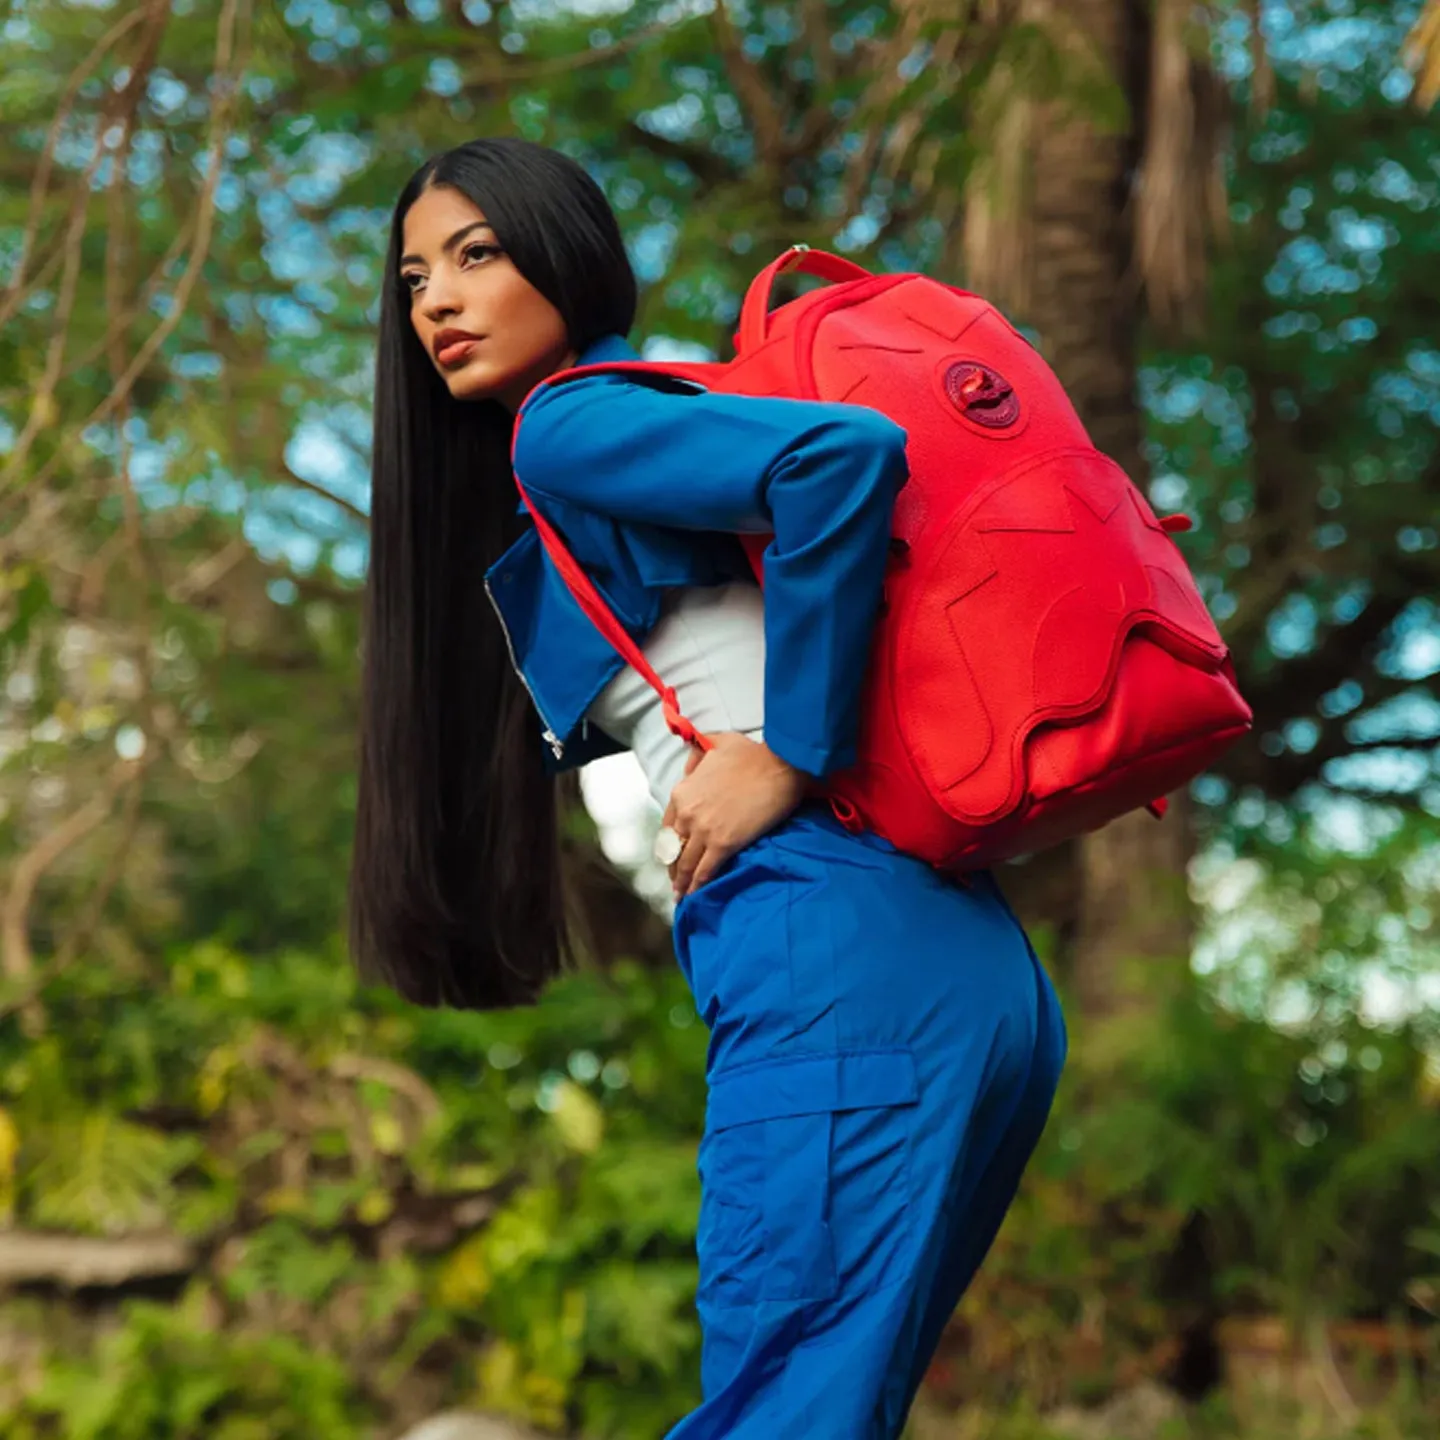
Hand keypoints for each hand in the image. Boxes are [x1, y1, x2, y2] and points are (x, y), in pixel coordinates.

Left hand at [661, 733, 806, 898]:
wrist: (780, 766)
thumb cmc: (753, 754)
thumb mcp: (716, 744)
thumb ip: (698, 754)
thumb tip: (691, 757)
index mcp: (682, 792)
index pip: (667, 826)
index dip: (668, 844)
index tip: (671, 854)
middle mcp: (687, 813)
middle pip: (673, 848)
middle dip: (673, 866)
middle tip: (675, 880)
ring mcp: (704, 830)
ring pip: (686, 863)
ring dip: (682, 882)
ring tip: (681, 896)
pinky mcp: (724, 844)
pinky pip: (705, 870)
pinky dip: (698, 886)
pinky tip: (695, 895)